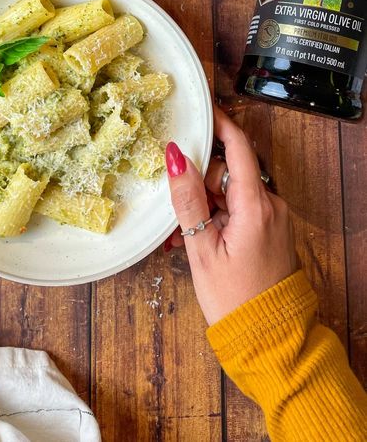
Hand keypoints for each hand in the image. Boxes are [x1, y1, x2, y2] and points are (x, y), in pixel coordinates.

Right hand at [165, 106, 297, 325]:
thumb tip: (175, 156)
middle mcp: (270, 205)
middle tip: (176, 211)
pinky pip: (239, 209)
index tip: (200, 109)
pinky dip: (217, 217)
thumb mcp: (202, 249)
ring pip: (231, 192)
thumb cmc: (235, 300)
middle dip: (200, 182)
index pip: (239, 147)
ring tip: (182, 236)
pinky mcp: (270, 229)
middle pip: (230, 170)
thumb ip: (188, 199)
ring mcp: (272, 217)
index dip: (220, 124)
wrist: (270, 339)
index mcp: (256, 205)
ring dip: (205, 204)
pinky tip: (198, 239)